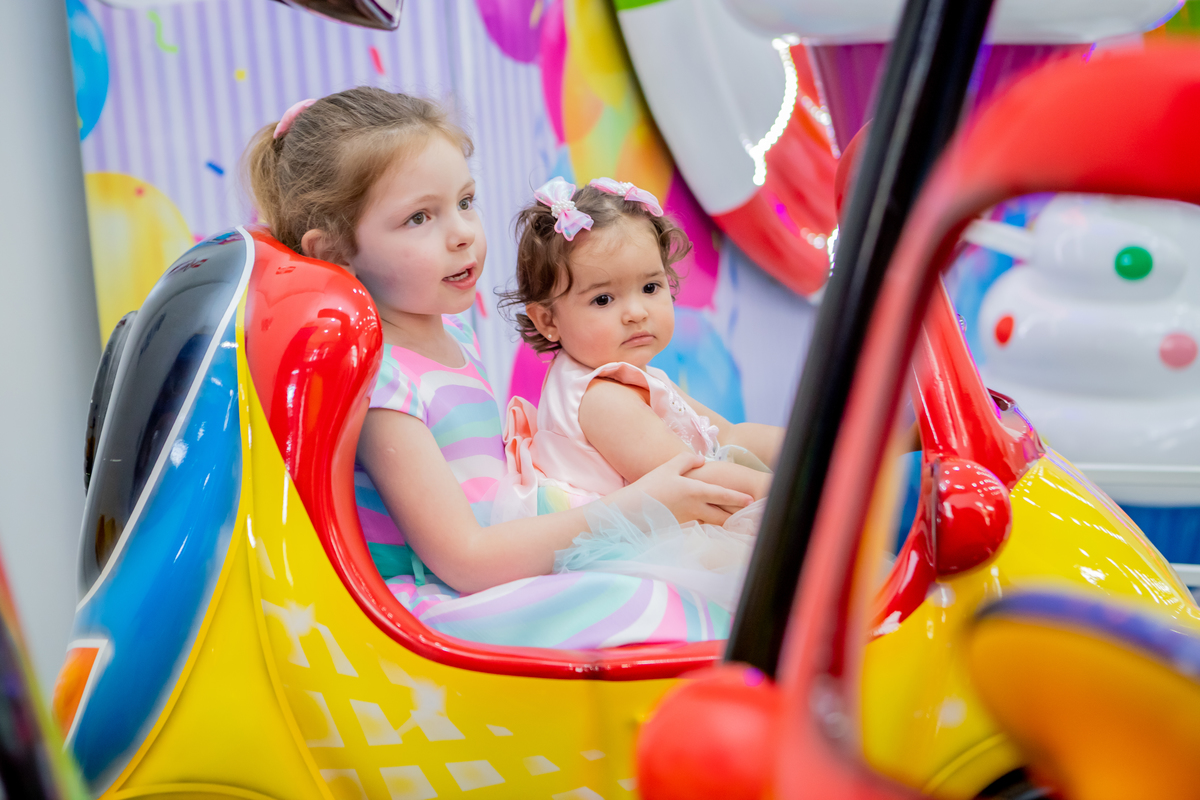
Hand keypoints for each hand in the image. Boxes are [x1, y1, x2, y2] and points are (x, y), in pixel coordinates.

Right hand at [630, 453, 752, 525]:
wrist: (631, 510)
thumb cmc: (649, 486)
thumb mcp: (667, 468)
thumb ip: (687, 460)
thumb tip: (702, 459)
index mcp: (694, 491)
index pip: (722, 495)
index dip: (738, 498)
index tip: (751, 500)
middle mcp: (695, 508)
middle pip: (722, 516)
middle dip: (736, 516)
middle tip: (749, 516)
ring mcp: (689, 520)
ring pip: (712, 522)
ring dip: (724, 522)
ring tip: (735, 520)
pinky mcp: (681, 527)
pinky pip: (699, 525)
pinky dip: (708, 524)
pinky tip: (711, 524)